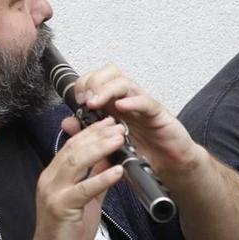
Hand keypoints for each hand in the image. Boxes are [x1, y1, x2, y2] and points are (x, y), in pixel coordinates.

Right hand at [29, 119, 127, 239]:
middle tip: (118, 125)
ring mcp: (53, 192)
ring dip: (100, 148)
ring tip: (119, 139)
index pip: (72, 145)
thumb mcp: (86, 198)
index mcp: (54, 175)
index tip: (109, 122)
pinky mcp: (61, 207)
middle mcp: (50, 179)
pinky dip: (102, 178)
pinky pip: (84, 188)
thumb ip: (95, 177)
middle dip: (97, 134)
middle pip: (74, 148)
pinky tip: (118, 170)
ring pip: (77, 162)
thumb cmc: (67, 229)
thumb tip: (109, 159)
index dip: (91, 132)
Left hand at [60, 64, 203, 178]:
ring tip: (96, 103)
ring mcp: (143, 105)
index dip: (84, 84)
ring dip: (106, 89)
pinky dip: (132, 101)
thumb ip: (89, 136)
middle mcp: (128, 101)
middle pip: (110, 73)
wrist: (170, 166)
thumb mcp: (108, 148)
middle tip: (86, 99)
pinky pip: (146, 101)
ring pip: (124, 82)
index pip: (97, 80)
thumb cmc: (144, 155)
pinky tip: (122, 107)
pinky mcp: (158, 114)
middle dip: (93, 82)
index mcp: (114, 106)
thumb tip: (68, 122)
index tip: (77, 100)